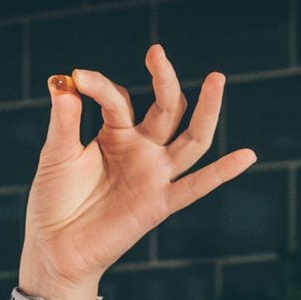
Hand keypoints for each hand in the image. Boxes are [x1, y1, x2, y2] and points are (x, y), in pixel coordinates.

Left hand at [21, 44, 256, 299]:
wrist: (54, 247)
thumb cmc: (53, 200)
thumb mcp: (57, 154)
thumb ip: (64, 120)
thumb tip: (65, 81)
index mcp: (115, 134)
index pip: (119, 98)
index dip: (100, 86)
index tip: (78, 78)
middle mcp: (141, 150)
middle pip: (166, 108)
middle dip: (164, 79)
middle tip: (156, 52)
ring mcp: (153, 175)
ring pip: (191, 139)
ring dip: (206, 110)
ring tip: (216, 78)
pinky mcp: (158, 203)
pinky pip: (196, 187)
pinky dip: (221, 172)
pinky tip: (247, 155)